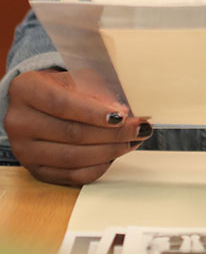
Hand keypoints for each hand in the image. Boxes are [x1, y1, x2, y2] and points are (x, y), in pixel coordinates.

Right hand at [6, 69, 152, 186]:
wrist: (39, 102)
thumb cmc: (63, 86)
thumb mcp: (78, 77)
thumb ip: (97, 91)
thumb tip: (121, 113)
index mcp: (26, 90)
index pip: (62, 104)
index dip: (94, 112)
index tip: (122, 116)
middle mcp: (19, 122)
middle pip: (71, 133)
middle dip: (112, 133)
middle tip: (139, 129)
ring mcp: (24, 150)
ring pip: (73, 158)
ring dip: (109, 151)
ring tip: (132, 141)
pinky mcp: (35, 170)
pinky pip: (71, 176)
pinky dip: (98, 167)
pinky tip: (114, 155)